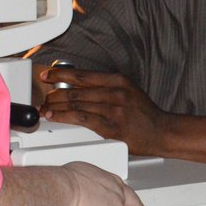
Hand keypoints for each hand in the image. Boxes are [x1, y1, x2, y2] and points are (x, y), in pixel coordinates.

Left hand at [38, 66, 169, 156]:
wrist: (161, 131)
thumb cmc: (144, 113)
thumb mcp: (128, 90)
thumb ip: (105, 86)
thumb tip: (78, 85)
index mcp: (118, 80)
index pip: (82, 74)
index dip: (61, 74)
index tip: (48, 75)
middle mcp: (115, 92)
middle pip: (76, 89)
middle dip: (54, 92)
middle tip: (44, 95)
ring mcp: (112, 110)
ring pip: (76, 104)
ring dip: (56, 106)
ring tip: (45, 108)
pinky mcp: (110, 127)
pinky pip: (81, 119)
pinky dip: (64, 117)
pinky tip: (55, 117)